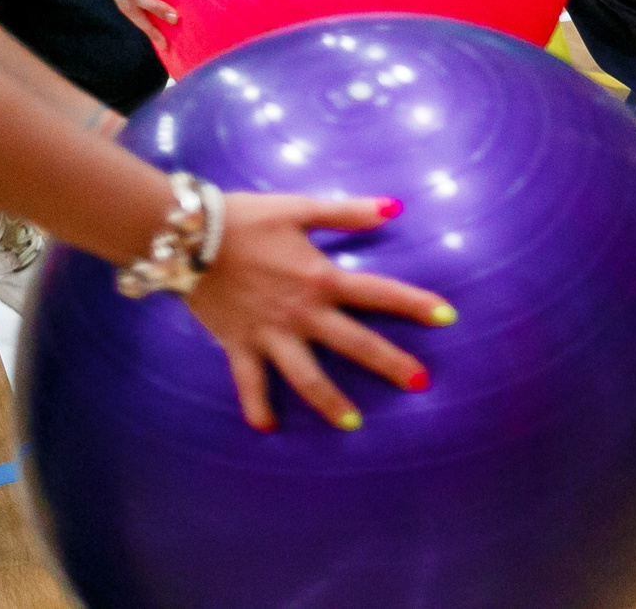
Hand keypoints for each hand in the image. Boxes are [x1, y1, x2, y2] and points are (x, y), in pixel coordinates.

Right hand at [183, 192, 454, 431]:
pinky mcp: (238, 345)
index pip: (379, 293)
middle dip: (390, 364)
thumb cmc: (247, 218)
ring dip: (330, 402)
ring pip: (306, 376)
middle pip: (355, 344)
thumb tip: (394, 207)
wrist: (188, 237)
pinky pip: (248, 383)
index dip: (414, 303)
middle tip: (422, 384)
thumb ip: (348, 212)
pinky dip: (256, 406)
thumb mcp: (301, 208)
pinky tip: (267, 429)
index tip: (447, 317)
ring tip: (354, 424)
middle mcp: (302, 313)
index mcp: (322, 279)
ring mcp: (269, 334)